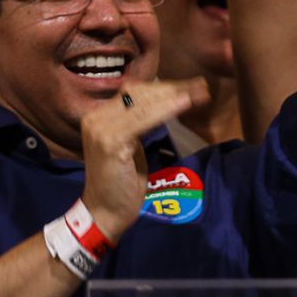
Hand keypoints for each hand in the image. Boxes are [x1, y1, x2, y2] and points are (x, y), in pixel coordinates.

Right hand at [77, 79, 206, 240]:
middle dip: (173, 88)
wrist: (104, 211)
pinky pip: (142, 120)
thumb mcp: (132, 144)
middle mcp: (94, 118)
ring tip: (199, 93)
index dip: (164, 86)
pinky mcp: (109, 143)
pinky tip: (184, 104)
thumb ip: (141, 122)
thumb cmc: (122, 181)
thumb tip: (169, 101)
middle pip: (139, 93)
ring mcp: (100, 129)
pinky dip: (164, 110)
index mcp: (99, 116)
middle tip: (201, 86)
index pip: (134, 92)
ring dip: (174, 96)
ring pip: (142, 104)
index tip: (193, 85)